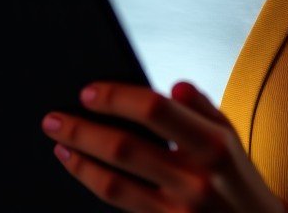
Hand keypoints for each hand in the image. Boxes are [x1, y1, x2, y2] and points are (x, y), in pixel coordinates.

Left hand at [41, 79, 285, 212]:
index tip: (87, 92)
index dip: (116, 97)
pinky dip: (93, 183)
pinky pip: (121, 205)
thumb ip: (201, 107)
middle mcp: (196, 180)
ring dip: (79, 161)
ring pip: (115, 184)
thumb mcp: (230, 135)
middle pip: (125, 148)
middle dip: (82, 130)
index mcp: (213, 145)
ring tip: (59, 145)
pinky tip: (79, 168)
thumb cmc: (235, 175)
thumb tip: (174, 86)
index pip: (154, 110)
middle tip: (52, 119)